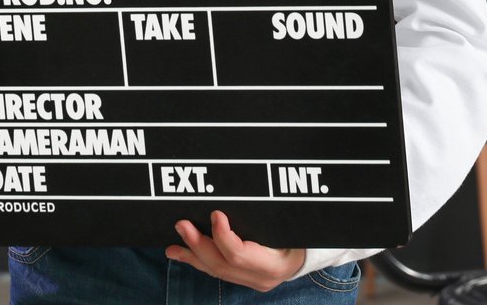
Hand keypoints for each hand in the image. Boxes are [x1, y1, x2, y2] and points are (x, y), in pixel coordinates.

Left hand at [166, 211, 304, 291]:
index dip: (222, 235)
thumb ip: (266, 215)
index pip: (238, 254)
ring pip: (217, 271)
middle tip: (181, 224)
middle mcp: (261, 278)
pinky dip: (201, 261)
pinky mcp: (247, 281)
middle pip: (222, 264)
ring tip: (172, 248)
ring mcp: (253, 283)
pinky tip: (186, 255)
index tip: (215, 213)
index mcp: (274, 264)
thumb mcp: (289, 223)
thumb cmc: (302, 233)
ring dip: (193, 256)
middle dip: (198, 245)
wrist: (314, 253)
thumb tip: (232, 202)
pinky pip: (220, 272)